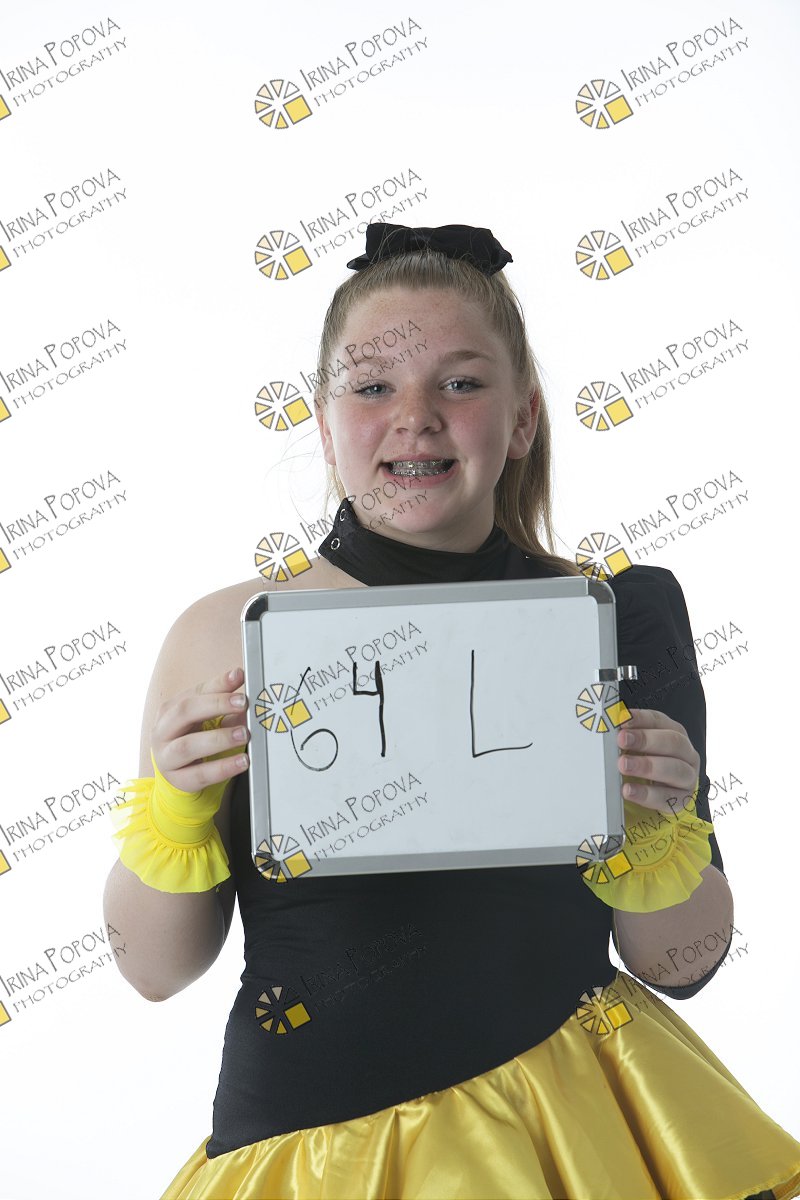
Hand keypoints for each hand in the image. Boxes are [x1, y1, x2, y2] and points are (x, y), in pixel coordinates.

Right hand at [151, 667, 249, 792]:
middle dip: (215, 705)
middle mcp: (163, 731)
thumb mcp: (207, 719)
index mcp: (171, 709)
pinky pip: (200, 774)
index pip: (195, 692)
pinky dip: (223, 767)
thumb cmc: (194, 739)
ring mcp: (166, 757)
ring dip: (219, 738)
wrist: (178, 774)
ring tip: (244, 734)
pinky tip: (242, 761)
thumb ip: (226, 705)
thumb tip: (249, 693)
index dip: (218, 684)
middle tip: (243, 703)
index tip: (239, 676)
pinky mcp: (178, 780)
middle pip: (184, 712)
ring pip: (187, 746)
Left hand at [616, 708, 699, 815]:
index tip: (621, 720)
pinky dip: (646, 794)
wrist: (655, 796)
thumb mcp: (635, 747)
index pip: (658, 721)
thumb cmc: (643, 763)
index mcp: (673, 732)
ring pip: (675, 769)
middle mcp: (686, 753)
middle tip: (622, 740)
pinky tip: (628, 790)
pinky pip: (667, 797)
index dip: (640, 719)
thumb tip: (605, 725)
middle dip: (645, 740)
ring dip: (647, 766)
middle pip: (672, 742)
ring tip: (623, 765)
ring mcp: (688, 777)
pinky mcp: (682, 799)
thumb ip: (624, 737)